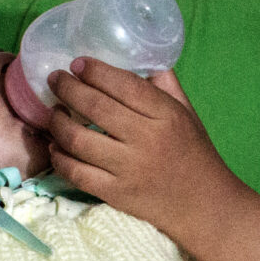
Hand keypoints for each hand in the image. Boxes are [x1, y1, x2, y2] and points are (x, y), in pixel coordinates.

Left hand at [43, 60, 238, 239]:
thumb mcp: (186, 113)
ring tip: (55, 112)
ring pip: (79, 140)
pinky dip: (60, 157)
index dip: (95, 71)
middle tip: (56, 79)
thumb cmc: (194, 154)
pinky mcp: (116, 194)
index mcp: (166, 115)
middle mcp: (147, 140)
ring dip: (58, 122)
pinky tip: (56, 146)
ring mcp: (129, 169)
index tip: (77, 64)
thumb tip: (139, 54)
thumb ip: (163, 84)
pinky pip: (77, 173)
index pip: (124, 85)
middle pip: (96, 107)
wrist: (204, 206)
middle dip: (68, 88)